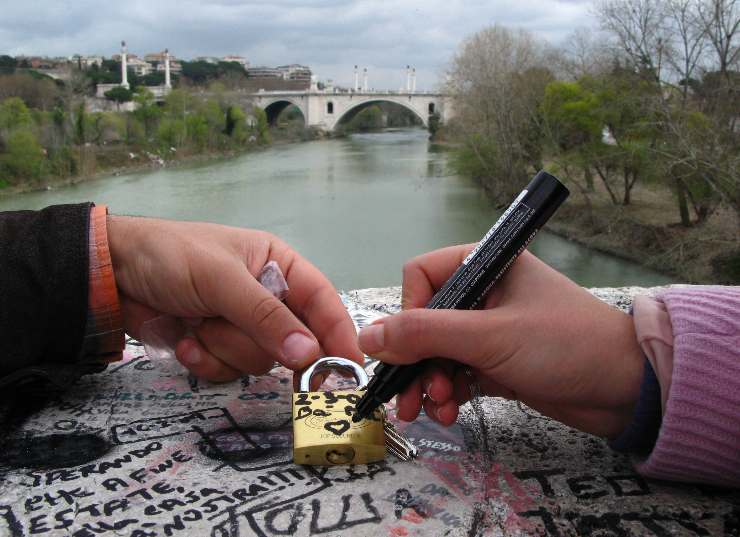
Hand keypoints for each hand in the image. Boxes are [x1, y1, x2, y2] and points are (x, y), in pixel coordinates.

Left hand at [108, 216, 361, 380]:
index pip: (322, 302)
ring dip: (223, 347)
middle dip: (256, 341)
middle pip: (291, 341)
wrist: (112, 274)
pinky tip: (184, 338)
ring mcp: (242, 325)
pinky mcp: (218, 346)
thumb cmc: (173, 258)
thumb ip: (266, 317)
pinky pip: (230, 371)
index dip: (338, 334)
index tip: (349, 368)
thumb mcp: (222, 280)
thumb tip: (308, 355)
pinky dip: (205, 360)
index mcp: (279, 266)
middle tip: (232, 333)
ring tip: (196, 323)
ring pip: (259, 361)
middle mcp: (268, 298)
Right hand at [358, 246, 643, 438]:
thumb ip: (425, 334)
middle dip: (415, 361)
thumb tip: (367, 337)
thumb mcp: (490, 337)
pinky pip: (457, 373)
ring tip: (435, 411)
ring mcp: (490, 330)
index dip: (409, 312)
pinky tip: (449, 412)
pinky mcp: (497, 362)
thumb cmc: (563, 346)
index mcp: (485, 266)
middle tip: (408, 397)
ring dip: (429, 382)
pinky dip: (448, 393)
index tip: (408, 346)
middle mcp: (484, 294)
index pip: (422, 277)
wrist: (626, 390)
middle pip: (425, 321)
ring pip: (438, 352)